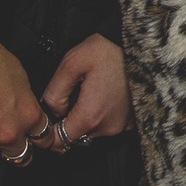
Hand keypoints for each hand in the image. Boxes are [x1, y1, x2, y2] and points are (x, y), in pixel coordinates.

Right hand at [0, 43, 45, 174]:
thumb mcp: (20, 75)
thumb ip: (23, 98)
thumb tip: (21, 104)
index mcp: (27, 115)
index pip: (43, 137)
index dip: (38, 139)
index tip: (36, 141)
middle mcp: (6, 134)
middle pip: (19, 157)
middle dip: (14, 151)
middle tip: (7, 146)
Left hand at [36, 34, 130, 150]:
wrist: (138, 44)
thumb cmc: (107, 51)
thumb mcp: (70, 64)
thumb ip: (54, 93)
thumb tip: (53, 111)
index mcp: (90, 116)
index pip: (59, 141)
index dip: (48, 133)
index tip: (47, 120)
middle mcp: (108, 127)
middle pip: (76, 135)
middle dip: (69, 121)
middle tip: (72, 95)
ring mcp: (122, 125)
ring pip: (92, 131)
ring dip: (87, 117)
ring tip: (90, 91)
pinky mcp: (132, 120)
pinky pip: (108, 124)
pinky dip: (103, 114)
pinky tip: (104, 95)